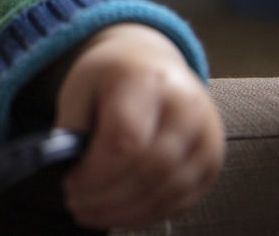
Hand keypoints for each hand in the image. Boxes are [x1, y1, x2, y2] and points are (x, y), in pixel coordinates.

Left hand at [53, 23, 224, 228]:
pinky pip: (182, 199)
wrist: (152, 64)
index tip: (70, 183)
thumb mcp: (80, 86)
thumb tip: (66, 168)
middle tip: (77, 204)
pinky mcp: (212, 160)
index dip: (96, 172)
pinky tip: (120, 213)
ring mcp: (207, 135)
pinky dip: (147, 213)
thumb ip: (72, 126)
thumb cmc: (111, 77)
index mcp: (148, 81)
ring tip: (92, 212)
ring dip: (126, 211)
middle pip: (150, 168)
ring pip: (168, 190)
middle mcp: (187, 107)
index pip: (126, 139)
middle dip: (109, 196)